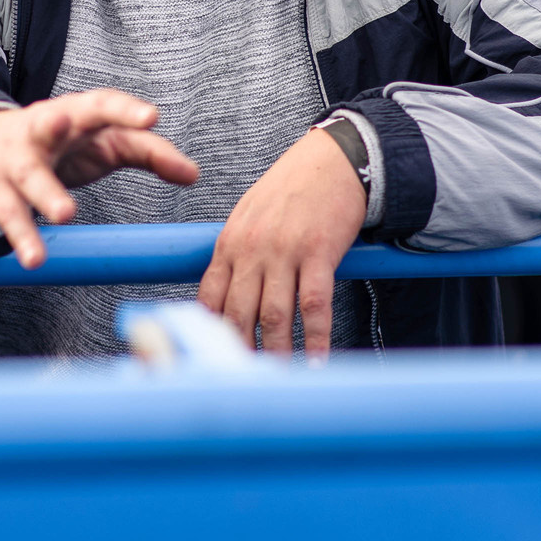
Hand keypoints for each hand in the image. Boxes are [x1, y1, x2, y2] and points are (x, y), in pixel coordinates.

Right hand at [0, 89, 198, 268]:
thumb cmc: (60, 145)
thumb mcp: (103, 143)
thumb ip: (148, 153)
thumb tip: (194, 174)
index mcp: (75, 113)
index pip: (101, 104)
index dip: (125, 110)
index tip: (150, 118)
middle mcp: (42, 129)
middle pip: (53, 121)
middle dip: (61, 122)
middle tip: (73, 127)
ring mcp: (16, 159)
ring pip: (30, 174)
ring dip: (46, 193)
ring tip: (66, 214)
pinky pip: (10, 215)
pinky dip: (22, 237)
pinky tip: (35, 259)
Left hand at [198, 127, 365, 358]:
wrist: (332, 159)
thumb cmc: (291, 190)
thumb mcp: (249, 216)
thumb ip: (236, 255)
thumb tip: (224, 297)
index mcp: (230, 241)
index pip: (209, 296)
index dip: (208, 331)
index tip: (208, 359)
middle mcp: (253, 249)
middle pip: (238, 313)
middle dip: (237, 351)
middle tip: (240, 381)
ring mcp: (286, 251)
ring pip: (275, 316)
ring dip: (275, 353)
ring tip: (276, 380)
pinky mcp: (320, 253)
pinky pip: (315, 305)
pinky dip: (316, 338)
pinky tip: (317, 360)